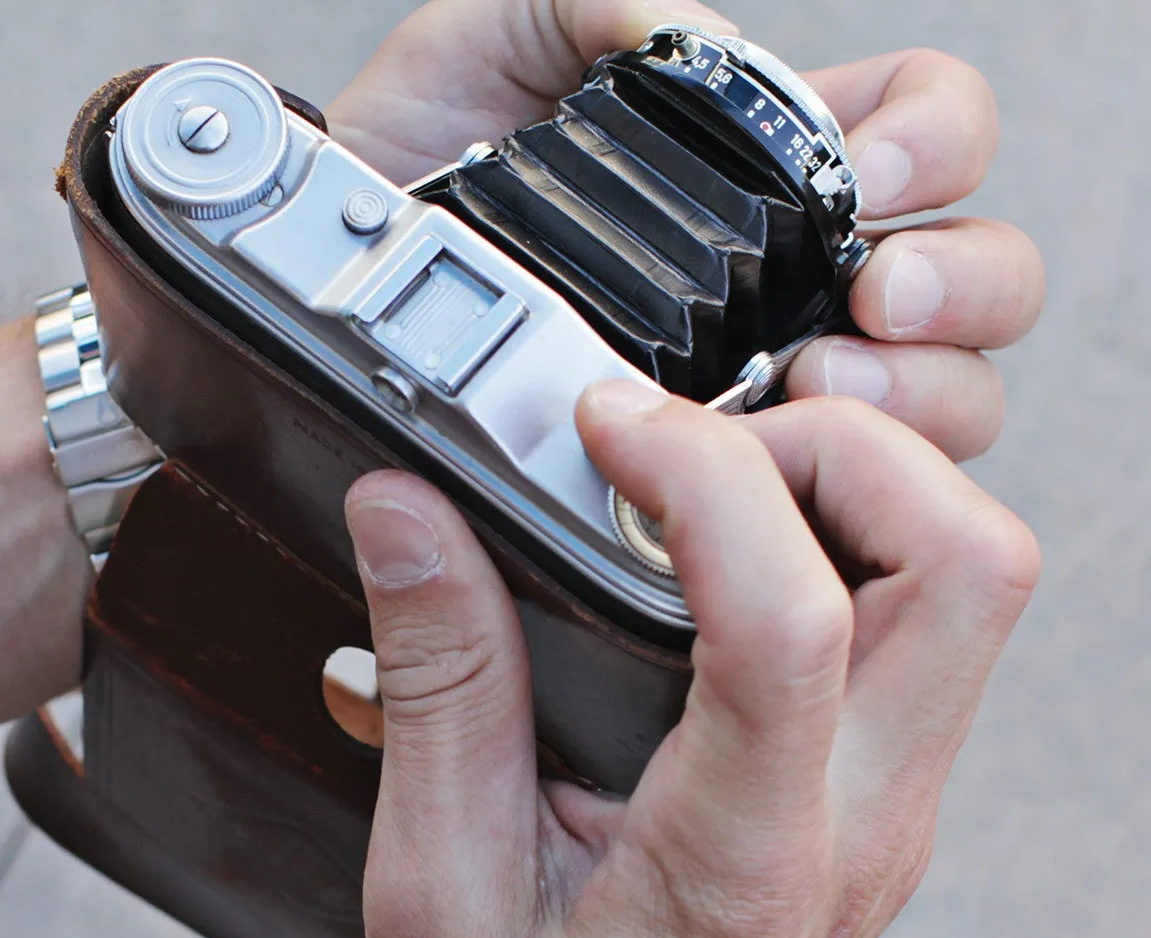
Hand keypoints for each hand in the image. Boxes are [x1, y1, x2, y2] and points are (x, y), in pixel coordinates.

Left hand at [328, 2, 1043, 464]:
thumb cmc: (416, 184)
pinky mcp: (732, 500)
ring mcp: (779, 398)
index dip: (936, 147)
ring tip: (815, 390)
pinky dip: (832, 497)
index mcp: (772, 177)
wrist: (336, 303)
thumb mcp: (497, 46)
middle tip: (870, 300)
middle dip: (960, 286)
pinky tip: (765, 482)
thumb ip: (601, 9)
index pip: (931, 141)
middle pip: (978, 283)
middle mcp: (800, 288)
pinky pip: (836, 510)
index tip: (867, 183)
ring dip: (917, 396)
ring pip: (942, 403)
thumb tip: (697, 44)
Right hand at [343, 391, 1039, 937]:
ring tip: (706, 496)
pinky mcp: (872, 829)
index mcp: (741, 864)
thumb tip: (414, 511)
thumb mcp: (439, 889)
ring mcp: (884, 832)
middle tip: (702, 446)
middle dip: (852, 454)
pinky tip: (720, 579)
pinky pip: (924, 652)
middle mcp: (855, 837)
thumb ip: (442, 682)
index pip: (792, 620)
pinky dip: (849, 566)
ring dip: (863, 502)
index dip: (705, 480)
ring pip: (971, 601)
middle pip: (971, 572)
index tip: (603, 433)